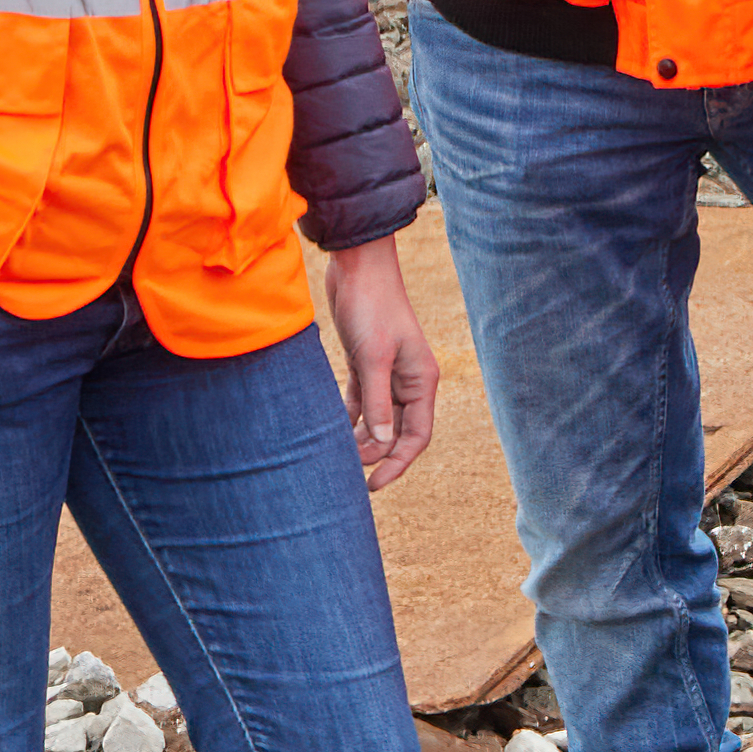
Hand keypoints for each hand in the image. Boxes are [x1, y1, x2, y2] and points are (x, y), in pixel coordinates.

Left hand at [318, 232, 440, 492]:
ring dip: (361, 438)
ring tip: (337, 456)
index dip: (398, 463)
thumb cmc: (371, 307)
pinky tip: (331, 433)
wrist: (358, 267)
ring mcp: (387, 373)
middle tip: (346, 470)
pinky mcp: (366, 364)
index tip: (373, 484)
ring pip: (377, 420)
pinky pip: (360, 403)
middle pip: (396, 432)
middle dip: (375, 453)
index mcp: (421, 381)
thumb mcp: (374, 357)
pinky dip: (348, 419)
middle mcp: (408, 381)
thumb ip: (377, 401)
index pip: (416, 436)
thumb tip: (381, 441)